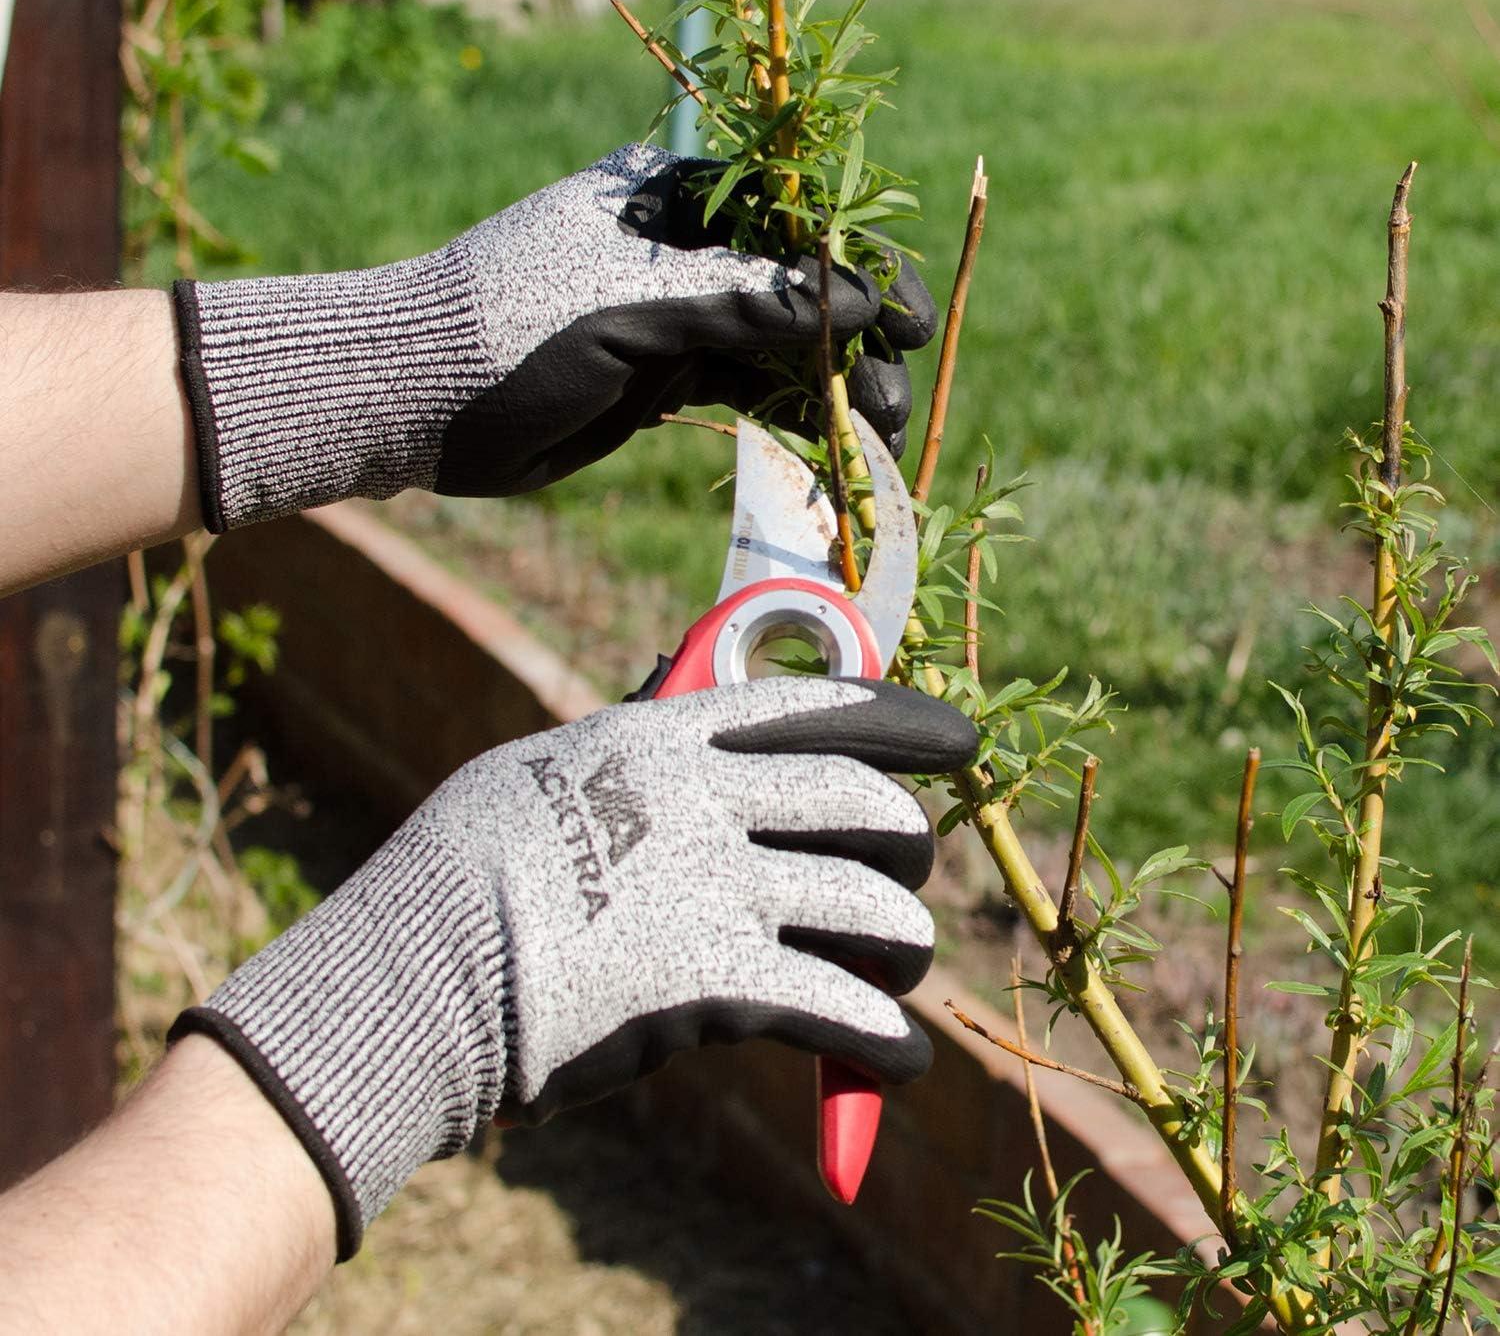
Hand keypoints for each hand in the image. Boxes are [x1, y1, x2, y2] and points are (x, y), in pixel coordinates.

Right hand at [169, 678, 975, 1257]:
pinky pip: (847, 1010)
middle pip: (868, 806)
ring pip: (876, 908)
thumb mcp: (550, 772)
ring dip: (906, 945)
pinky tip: (894, 1059)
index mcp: (668, 738)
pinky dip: (886, 1042)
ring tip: (897, 970)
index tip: (959, 740)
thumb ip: (632, 755)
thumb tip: (679, 728)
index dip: (904, 720)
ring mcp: (718, 891)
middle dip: (912, 843)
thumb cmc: (463, 869)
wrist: (414, 976)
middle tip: (910, 871)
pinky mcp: (720, 987)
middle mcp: (708, 801)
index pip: (816, 707)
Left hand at [175, 143, 937, 531]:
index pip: (796, 222)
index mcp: (675, 198)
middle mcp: (686, 249)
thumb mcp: (630, 309)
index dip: (862, 271)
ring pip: (780, 347)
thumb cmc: (508, 328)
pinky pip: (748, 389)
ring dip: (831, 392)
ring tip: (878, 443)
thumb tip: (862, 300)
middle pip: (800, 289)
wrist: (414, 401)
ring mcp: (678, 314)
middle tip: (894, 408)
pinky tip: (832, 448)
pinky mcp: (666, 375)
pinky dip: (790, 417)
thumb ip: (745, 304)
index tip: (909, 326)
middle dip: (856, 346)